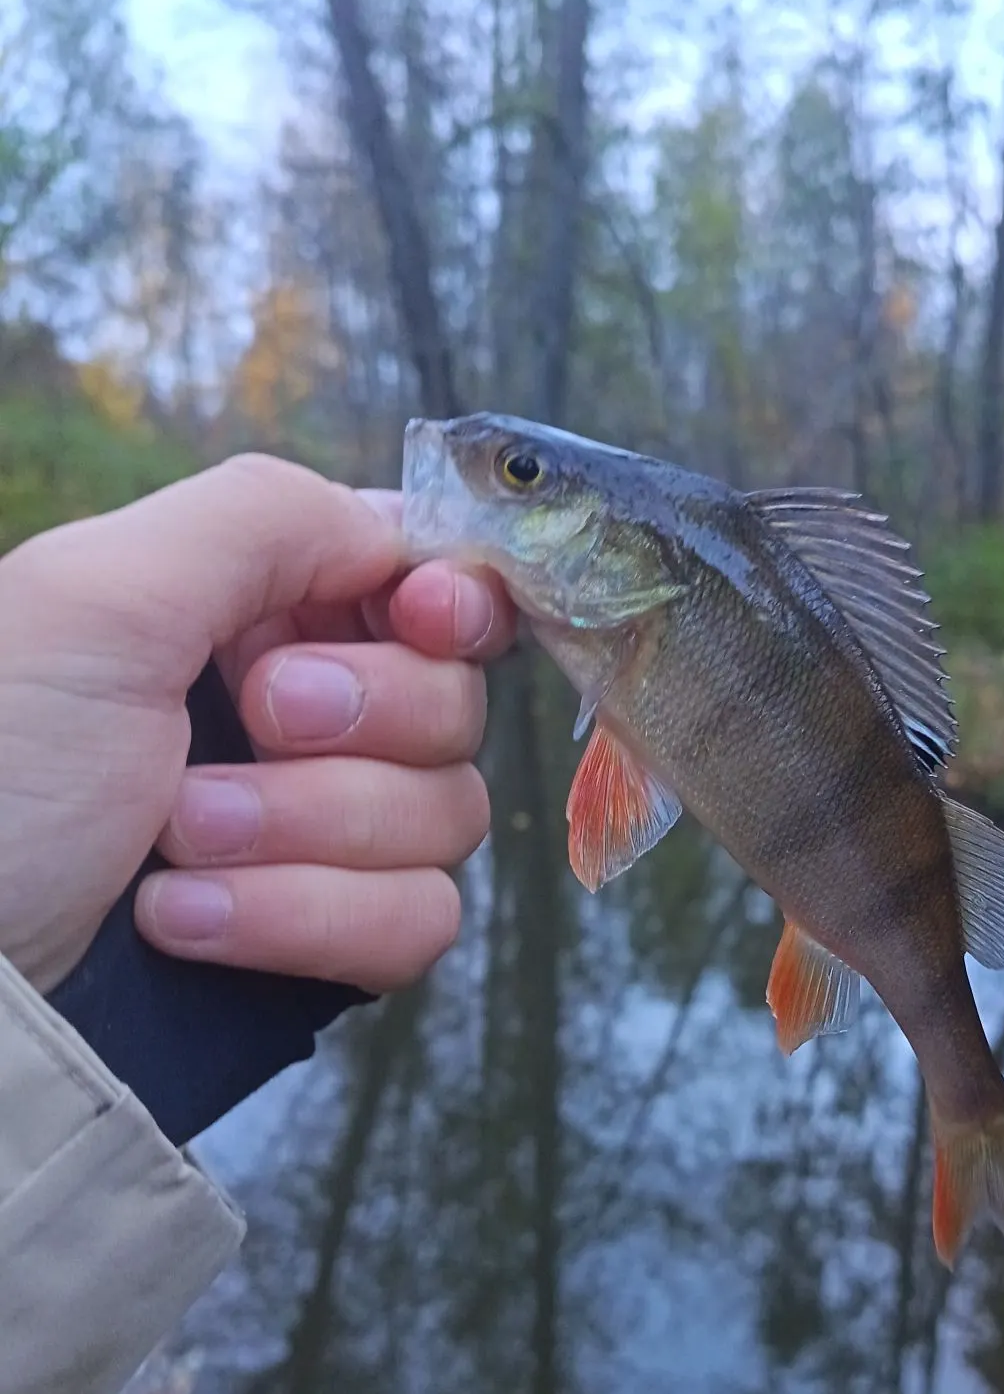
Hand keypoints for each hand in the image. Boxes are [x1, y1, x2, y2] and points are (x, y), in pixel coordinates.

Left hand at [0, 453, 515, 994]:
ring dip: (310, 828)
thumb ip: (265, 516)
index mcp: (258, 615)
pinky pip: (418, 918)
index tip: (424, 617)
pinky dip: (310, 918)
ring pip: (448, 815)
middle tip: (254, 725)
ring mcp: (326, 833)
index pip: (431, 586)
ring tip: (179, 843)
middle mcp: (311, 717)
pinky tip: (189, 922)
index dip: (457, 601)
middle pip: (455, 701)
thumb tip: (398, 539)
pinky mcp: (328, 936)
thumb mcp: (97, 596)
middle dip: (363, 718)